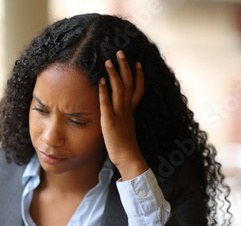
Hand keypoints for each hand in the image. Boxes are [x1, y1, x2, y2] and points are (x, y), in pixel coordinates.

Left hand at [99, 50, 147, 179]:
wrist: (128, 158)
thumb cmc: (125, 146)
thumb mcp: (125, 127)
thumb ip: (123, 118)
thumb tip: (118, 114)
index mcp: (131, 110)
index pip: (137, 88)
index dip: (138, 75)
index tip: (137, 62)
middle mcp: (127, 109)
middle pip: (128, 83)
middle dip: (125, 67)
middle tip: (120, 52)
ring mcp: (119, 114)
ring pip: (119, 89)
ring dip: (114, 74)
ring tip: (109, 61)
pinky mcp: (111, 120)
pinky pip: (107, 103)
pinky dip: (104, 92)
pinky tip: (101, 81)